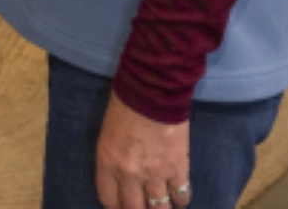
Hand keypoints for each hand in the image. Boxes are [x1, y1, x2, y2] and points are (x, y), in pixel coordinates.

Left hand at [96, 92, 190, 208]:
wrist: (153, 90)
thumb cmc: (125, 104)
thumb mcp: (108, 133)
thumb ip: (112, 158)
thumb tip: (121, 177)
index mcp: (107, 162)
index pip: (108, 199)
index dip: (116, 207)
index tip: (122, 207)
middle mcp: (129, 173)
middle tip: (141, 208)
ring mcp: (155, 173)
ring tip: (161, 207)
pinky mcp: (178, 168)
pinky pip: (181, 195)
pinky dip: (181, 200)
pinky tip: (179, 198)